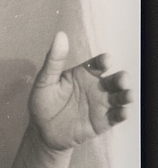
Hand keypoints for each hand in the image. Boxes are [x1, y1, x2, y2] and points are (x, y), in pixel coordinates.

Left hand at [28, 31, 132, 151]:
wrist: (41, 132)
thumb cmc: (42, 103)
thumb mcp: (44, 81)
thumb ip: (54, 60)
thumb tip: (60, 35)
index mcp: (84, 73)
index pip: (99, 63)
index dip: (104, 61)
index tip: (106, 61)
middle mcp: (96, 87)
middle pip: (115, 79)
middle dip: (121, 79)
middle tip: (122, 80)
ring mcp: (101, 104)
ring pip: (120, 97)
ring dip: (126, 95)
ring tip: (127, 96)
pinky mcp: (102, 122)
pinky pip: (116, 116)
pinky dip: (122, 113)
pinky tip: (123, 112)